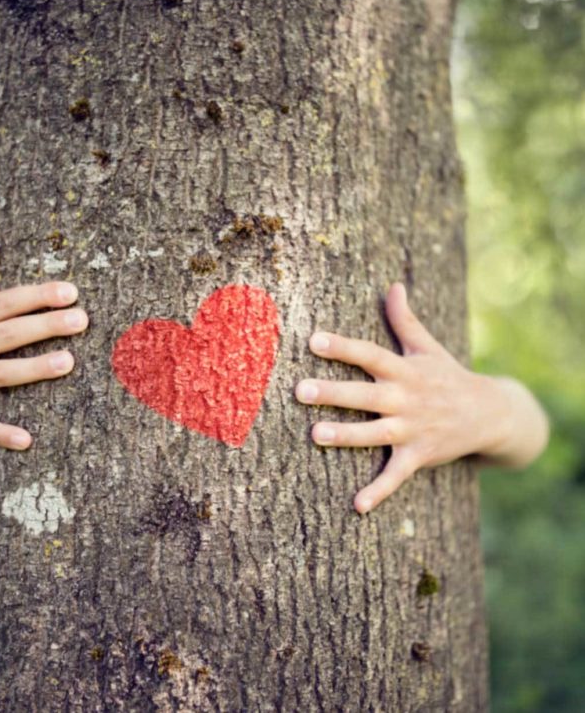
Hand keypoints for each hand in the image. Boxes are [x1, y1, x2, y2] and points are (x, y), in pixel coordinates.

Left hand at [295, 282, 548, 513]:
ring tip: (315, 434)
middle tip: (301, 390)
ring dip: (347, 435)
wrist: (491, 414)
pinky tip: (357, 506)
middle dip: (334, 392)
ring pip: (375, 433)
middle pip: (366, 394)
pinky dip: (379, 491)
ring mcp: (413, 429)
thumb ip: (405, 320)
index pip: (371, 354)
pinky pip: (397, 475)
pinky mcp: (419, 456)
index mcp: (405, 370)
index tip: (313, 340)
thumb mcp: (428, 347)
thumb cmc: (448, 376)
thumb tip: (393, 285)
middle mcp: (406, 398)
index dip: (343, 347)